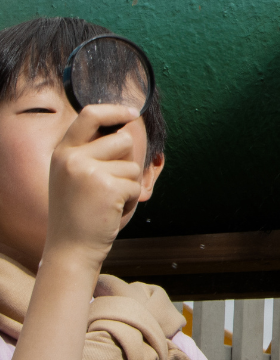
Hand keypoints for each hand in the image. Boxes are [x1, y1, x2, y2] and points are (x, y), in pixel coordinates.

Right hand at [46, 104, 144, 268]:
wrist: (71, 249)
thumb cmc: (78, 213)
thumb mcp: (73, 176)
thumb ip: (91, 152)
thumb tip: (125, 128)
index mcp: (62, 152)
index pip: (89, 115)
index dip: (115, 110)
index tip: (132, 113)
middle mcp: (72, 158)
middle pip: (123, 140)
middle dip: (126, 161)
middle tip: (108, 186)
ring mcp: (88, 172)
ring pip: (133, 165)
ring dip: (128, 184)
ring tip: (107, 201)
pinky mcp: (107, 187)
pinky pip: (136, 185)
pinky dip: (131, 200)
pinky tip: (111, 211)